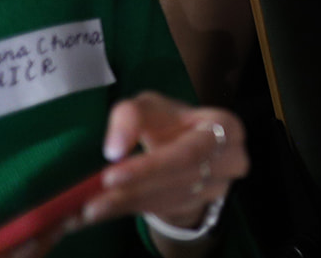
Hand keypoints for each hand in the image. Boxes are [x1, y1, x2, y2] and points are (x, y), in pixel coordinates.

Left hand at [83, 93, 246, 232]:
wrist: (185, 148)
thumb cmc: (169, 122)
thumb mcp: (150, 107)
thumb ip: (131, 117)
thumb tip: (115, 149)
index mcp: (226, 128)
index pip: (189, 151)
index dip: (152, 166)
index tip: (111, 175)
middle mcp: (231, 160)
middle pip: (180, 180)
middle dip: (133, 190)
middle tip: (91, 202)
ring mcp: (220, 187)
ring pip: (170, 200)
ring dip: (128, 205)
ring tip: (89, 209)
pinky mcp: (201, 205)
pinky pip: (164, 211)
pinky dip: (131, 211)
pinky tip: (103, 212)